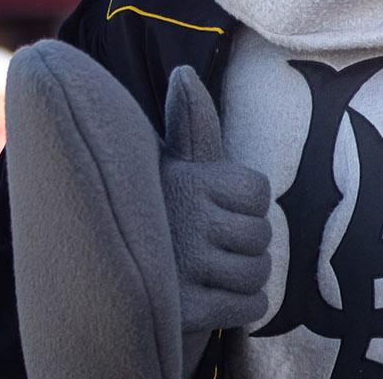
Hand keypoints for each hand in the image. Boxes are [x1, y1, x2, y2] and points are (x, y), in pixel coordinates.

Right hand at [160, 67, 271, 335]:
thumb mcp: (176, 169)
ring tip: (214, 275)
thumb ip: (193, 124)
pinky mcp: (187, 309)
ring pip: (259, 272)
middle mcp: (185, 217)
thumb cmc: (161, 219)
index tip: (217, 214)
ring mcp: (185, 264)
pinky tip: (220, 300)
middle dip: (246, 247)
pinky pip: (251, 306)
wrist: (119, 289)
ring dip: (245, 279)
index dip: (247, 209)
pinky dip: (246, 308)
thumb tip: (183, 73)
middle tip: (213, 251)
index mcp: (186, 179)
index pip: (258, 193)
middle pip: (262, 235)